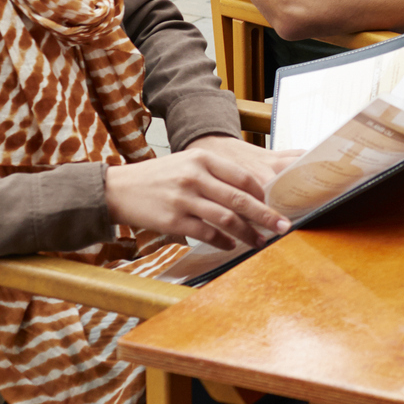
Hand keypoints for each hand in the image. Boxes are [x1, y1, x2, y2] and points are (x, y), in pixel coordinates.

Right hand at [104, 138, 299, 250]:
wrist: (119, 189)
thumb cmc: (160, 176)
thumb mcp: (188, 163)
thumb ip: (216, 173)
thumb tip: (251, 192)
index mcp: (202, 158)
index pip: (242, 176)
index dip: (262, 193)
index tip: (276, 204)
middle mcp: (195, 177)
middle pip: (240, 198)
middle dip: (266, 215)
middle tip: (284, 226)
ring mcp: (184, 199)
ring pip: (226, 218)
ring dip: (248, 233)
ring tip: (260, 241)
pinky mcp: (174, 220)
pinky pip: (207, 233)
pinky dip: (223, 241)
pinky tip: (232, 245)